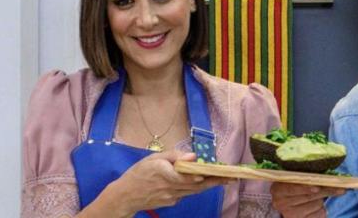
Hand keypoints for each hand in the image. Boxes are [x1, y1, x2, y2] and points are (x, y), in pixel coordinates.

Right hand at [97, 150, 233, 215]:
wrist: (125, 196)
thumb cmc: (139, 173)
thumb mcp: (153, 158)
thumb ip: (173, 155)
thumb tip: (192, 156)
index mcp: (163, 173)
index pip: (183, 177)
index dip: (197, 177)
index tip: (211, 174)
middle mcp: (169, 187)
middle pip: (195, 185)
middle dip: (214, 181)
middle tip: (231, 177)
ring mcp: (171, 197)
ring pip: (194, 191)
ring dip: (211, 185)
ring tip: (226, 179)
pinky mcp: (172, 202)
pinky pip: (187, 193)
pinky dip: (197, 188)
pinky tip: (207, 182)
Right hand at [270, 182, 344, 217]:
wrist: (289, 202)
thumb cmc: (295, 184)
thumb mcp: (294, 178)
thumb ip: (304, 175)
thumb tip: (327, 175)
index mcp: (277, 189)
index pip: (292, 188)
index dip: (305, 188)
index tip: (317, 187)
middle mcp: (281, 203)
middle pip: (308, 196)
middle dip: (325, 190)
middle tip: (340, 188)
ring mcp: (290, 214)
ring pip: (316, 204)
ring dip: (323, 199)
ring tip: (320, 195)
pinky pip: (320, 213)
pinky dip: (323, 208)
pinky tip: (318, 205)